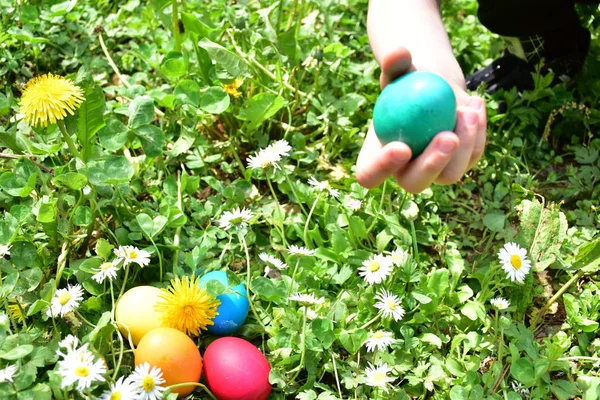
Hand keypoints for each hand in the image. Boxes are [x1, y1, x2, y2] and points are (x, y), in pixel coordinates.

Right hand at [356, 48, 486, 192]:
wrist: (431, 89)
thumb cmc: (406, 80)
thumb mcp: (399, 69)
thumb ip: (395, 63)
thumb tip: (398, 53)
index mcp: (376, 158)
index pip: (370, 175)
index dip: (383, 168)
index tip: (402, 146)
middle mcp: (404, 172)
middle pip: (414, 183)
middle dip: (432, 165)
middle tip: (447, 137)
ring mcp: (434, 172)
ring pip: (450, 175)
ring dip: (464, 146)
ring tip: (467, 110)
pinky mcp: (459, 164)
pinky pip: (472, 157)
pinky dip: (477, 131)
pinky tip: (475, 105)